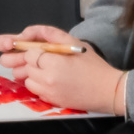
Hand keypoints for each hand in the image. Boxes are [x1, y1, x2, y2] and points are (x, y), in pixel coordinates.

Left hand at [0, 24, 124, 113]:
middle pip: (27, 67)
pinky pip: (35, 91)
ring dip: (34, 75)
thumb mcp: (75, 43)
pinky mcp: (50, 101)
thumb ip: (53, 34)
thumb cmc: (94, 66)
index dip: (37, 52)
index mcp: (53, 63)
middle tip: (51, 61)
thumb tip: (33, 31)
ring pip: (27, 80)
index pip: (29, 54)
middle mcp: (46, 79)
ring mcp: (47, 92)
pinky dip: (40, 86)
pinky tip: (54, 82)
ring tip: (50, 72)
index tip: (48, 53)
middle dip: (35, 62)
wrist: (107, 91)